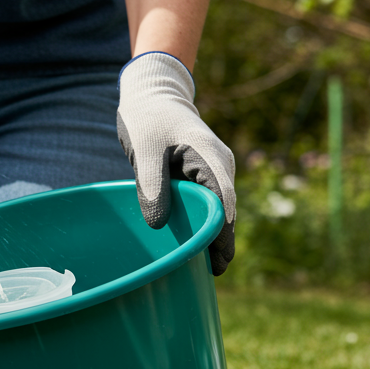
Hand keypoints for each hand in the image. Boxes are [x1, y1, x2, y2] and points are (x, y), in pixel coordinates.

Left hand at [116, 51, 235, 274]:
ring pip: (217, 208)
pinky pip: (207, 202)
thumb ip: (151, 184)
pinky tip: (195, 242)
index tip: (218, 262)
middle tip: (212, 274)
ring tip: (205, 267)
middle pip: (224, 210)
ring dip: (212, 234)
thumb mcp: (145, 149)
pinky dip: (203, 221)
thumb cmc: (148, 119)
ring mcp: (212, 169)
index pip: (222, 204)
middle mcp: (219, 166)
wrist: (153, 93)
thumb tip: (160, 224)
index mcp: (210, 158)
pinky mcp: (200, 173)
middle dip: (220, 241)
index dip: (221, 235)